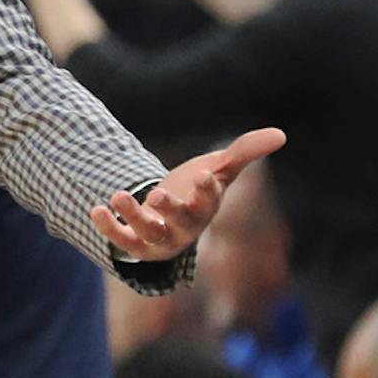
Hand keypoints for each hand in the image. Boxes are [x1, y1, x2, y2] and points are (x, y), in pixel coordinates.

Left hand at [89, 128, 287, 262]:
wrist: (167, 214)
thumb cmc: (197, 189)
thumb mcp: (218, 168)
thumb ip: (245, 151)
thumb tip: (281, 134)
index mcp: (205, 209)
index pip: (210, 203)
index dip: (208, 192)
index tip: (205, 176)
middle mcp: (184, 228)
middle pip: (181, 223)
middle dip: (170, 210)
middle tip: (157, 195)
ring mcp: (159, 238)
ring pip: (148, 233)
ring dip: (133, 216)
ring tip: (118, 195)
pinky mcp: (135, 243)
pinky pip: (121, 241)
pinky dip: (108, 228)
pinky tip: (96, 208)